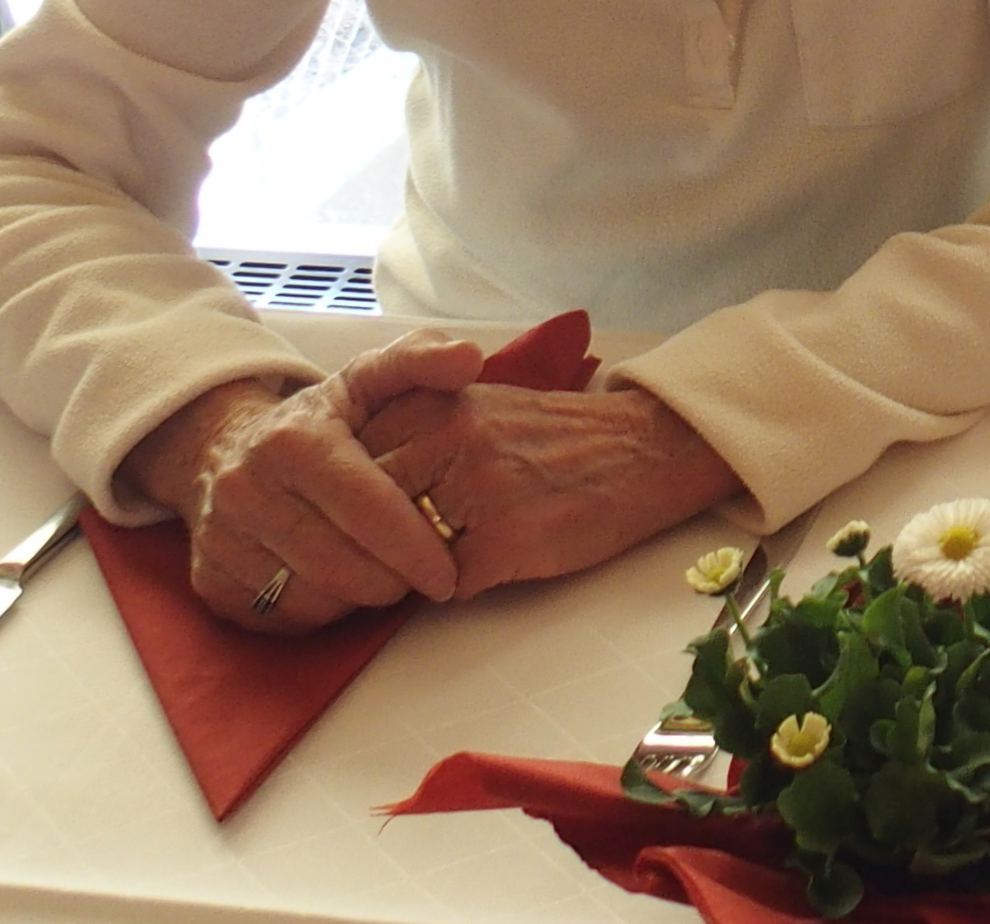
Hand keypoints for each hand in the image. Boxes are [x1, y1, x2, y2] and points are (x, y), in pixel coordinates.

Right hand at [125, 331, 483, 633]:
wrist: (227, 448)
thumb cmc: (318, 422)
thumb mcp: (365, 380)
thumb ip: (419, 363)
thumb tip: (467, 359)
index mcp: (292, 441)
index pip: (368, 510)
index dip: (415, 548)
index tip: (447, 572)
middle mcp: (246, 490)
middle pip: (340, 565)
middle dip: (391, 580)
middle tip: (418, 577)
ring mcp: (221, 539)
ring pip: (311, 599)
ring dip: (357, 597)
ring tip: (382, 575)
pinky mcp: (210, 581)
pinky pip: (280, 618)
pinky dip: (319, 611)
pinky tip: (338, 583)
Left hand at [357, 379, 735, 598]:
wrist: (644, 449)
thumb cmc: (556, 436)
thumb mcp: (474, 406)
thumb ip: (412, 435)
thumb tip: (345, 494)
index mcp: (434, 401)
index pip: (348, 464)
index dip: (345, 502)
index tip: (350, 521)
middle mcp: (448, 437)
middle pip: (362, 511)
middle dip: (365, 542)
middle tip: (386, 555)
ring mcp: (476, 490)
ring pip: (398, 553)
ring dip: (408, 569)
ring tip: (440, 560)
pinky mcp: (506, 541)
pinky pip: (448, 585)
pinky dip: (460, 586)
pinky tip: (491, 566)